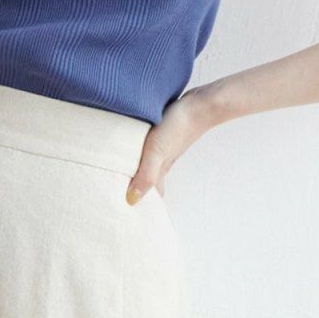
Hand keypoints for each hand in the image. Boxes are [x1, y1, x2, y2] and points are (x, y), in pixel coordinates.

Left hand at [125, 87, 214, 203]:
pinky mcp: (163, 134)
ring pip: (148, 166)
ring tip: (118, 175)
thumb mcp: (157, 152)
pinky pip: (149, 150)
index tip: (129, 214)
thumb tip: (131, 201)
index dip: (144, 205)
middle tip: (118, 197)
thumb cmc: (179, 127)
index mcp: (160, 171)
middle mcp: (162, 162)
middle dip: (136, 191)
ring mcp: (164, 148)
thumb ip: (146, 175)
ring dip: (136, 172)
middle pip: (148, 182)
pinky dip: (139, 154)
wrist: (200, 103)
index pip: (153, 195)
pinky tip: (132, 147)